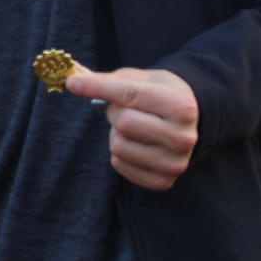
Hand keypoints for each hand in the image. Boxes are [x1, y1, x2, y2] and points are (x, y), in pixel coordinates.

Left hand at [66, 67, 198, 190]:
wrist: (187, 121)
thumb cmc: (157, 94)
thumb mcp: (138, 79)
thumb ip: (107, 80)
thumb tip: (74, 79)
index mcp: (180, 106)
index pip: (130, 94)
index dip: (98, 86)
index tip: (73, 83)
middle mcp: (184, 137)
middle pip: (123, 122)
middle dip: (115, 112)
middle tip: (125, 109)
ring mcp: (175, 163)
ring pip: (119, 146)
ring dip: (116, 133)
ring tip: (132, 127)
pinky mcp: (164, 181)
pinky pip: (119, 165)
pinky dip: (119, 153)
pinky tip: (135, 144)